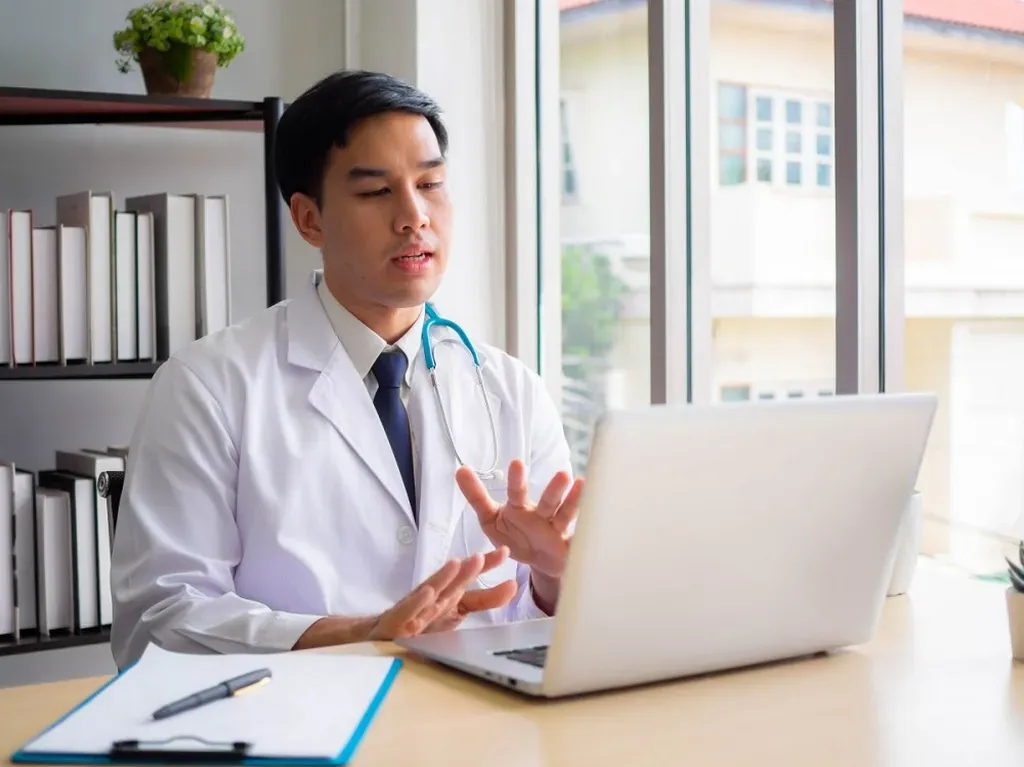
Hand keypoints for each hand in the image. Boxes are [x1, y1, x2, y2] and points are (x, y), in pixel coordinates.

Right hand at [367, 547, 516, 639]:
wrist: (384, 630)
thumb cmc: (424, 614)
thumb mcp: (459, 606)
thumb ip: (486, 598)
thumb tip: (513, 586)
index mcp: (449, 590)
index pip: (470, 575)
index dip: (487, 564)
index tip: (505, 551)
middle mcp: (433, 594)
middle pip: (452, 581)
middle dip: (467, 570)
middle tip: (480, 557)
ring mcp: (415, 605)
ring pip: (431, 592)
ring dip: (443, 578)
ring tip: (456, 565)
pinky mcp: (398, 619)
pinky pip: (409, 611)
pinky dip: (418, 602)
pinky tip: (427, 593)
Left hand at [455, 459, 582, 579]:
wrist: (539, 561)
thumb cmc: (515, 535)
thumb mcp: (490, 518)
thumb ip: (476, 495)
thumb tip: (459, 469)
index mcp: (520, 508)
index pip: (517, 492)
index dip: (516, 479)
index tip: (517, 463)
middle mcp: (541, 515)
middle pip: (548, 501)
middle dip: (555, 490)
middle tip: (563, 474)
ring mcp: (556, 531)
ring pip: (566, 515)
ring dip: (574, 503)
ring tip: (583, 485)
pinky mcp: (568, 548)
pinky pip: (578, 541)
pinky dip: (586, 535)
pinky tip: (597, 526)